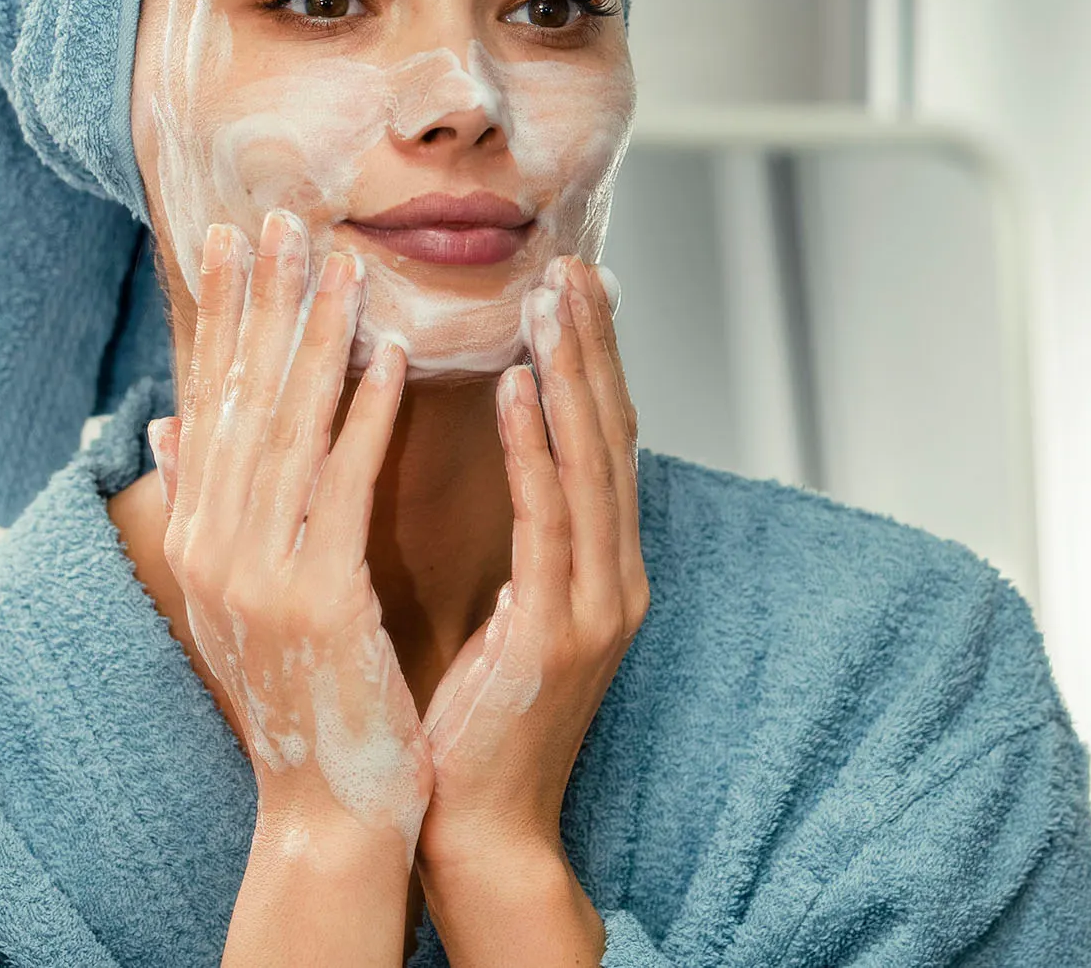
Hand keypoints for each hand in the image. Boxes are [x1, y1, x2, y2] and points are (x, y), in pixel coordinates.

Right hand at [154, 211, 426, 963]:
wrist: (333, 798)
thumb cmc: (309, 688)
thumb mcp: (245, 591)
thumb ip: (214, 503)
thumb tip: (170, 423)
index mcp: (200, 539)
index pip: (212, 405)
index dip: (223, 317)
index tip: (235, 238)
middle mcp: (213, 548)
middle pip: (241, 402)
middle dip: (263, 304)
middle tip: (281, 218)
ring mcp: (257, 575)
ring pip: (289, 431)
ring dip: (316, 339)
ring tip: (341, 264)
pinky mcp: (316, 599)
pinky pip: (343, 487)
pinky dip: (364, 415)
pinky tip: (389, 357)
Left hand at [415, 256, 643, 961]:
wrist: (481, 827)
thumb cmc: (471, 723)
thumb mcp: (505, 617)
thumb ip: (520, 543)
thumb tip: (507, 471)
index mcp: (603, 571)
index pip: (603, 446)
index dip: (594, 364)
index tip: (575, 290)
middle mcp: (618, 576)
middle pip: (613, 436)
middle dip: (594, 346)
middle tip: (574, 264)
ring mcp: (602, 602)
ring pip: (593, 462)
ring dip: (573, 371)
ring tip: (550, 297)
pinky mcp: (566, 629)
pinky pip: (552, 519)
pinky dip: (538, 446)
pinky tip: (519, 387)